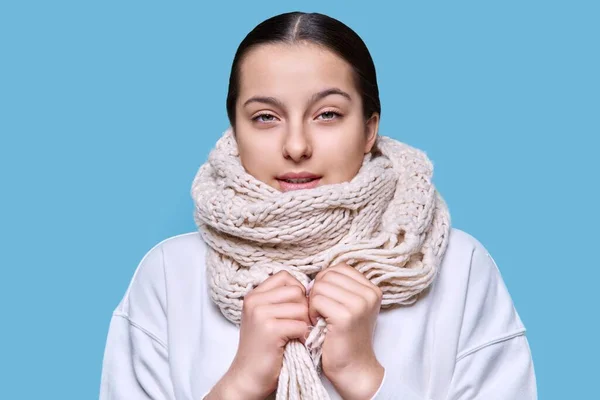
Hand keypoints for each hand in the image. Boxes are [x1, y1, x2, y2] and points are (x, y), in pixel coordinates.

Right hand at [225, 270, 310, 399]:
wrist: (248, 377)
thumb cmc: (263, 348)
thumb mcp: (266, 317)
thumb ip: (281, 300)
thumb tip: (312, 288)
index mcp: (254, 295)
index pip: (286, 276)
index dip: (297, 291)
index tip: (294, 310)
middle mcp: (255, 300)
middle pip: (296, 291)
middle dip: (303, 309)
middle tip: (296, 326)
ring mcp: (260, 314)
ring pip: (301, 308)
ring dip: (304, 324)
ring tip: (294, 335)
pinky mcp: (269, 329)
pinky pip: (300, 325)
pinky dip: (302, 337)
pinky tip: (294, 343)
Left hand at [308, 263, 384, 398]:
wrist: (353, 368)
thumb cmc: (345, 337)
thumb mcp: (351, 307)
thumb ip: (341, 287)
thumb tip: (318, 275)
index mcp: (372, 289)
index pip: (339, 268)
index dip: (326, 281)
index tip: (327, 300)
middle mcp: (369, 294)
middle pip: (329, 275)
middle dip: (318, 290)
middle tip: (320, 310)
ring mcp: (359, 304)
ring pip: (320, 286)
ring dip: (313, 301)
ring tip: (319, 317)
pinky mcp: (345, 316)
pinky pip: (317, 300)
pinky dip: (311, 311)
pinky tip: (317, 323)